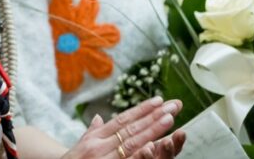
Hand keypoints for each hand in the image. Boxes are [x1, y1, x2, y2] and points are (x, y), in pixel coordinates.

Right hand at [61, 97, 183, 158]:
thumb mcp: (80, 146)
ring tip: (169, 119)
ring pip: (131, 143)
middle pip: (131, 129)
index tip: (159, 100)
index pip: (122, 120)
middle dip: (154, 117)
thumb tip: (99, 118)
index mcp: (95, 137)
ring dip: (152, 131)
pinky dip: (139, 153)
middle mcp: (99, 145)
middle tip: (173, 106)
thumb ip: (92, 132)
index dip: (141, 110)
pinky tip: (152, 146)